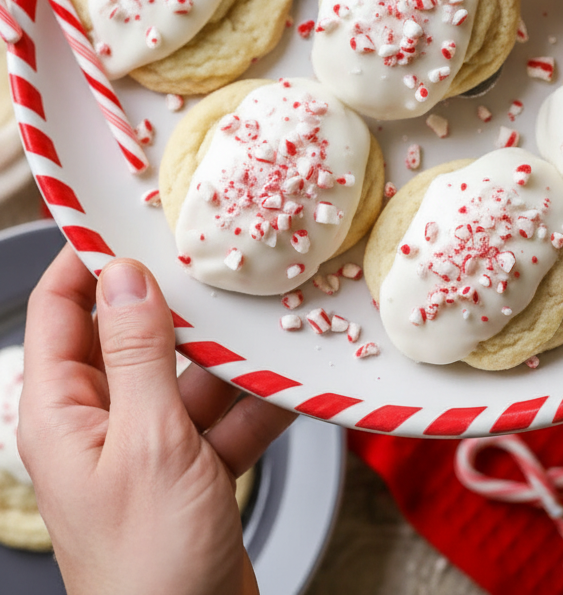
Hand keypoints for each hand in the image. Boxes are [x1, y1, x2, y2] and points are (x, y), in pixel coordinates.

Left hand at [18, 246, 292, 594]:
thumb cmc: (148, 565)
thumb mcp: (149, 441)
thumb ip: (139, 352)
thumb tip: (125, 275)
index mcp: (63, 410)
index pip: (61, 307)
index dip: (90, 256)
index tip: (128, 214)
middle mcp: (99, 422)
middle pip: (133, 335)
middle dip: (178, 304)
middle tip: (217, 260)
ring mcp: (147, 447)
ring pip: (186, 374)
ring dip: (228, 356)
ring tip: (266, 320)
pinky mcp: (190, 471)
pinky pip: (222, 416)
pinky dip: (254, 403)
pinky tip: (288, 384)